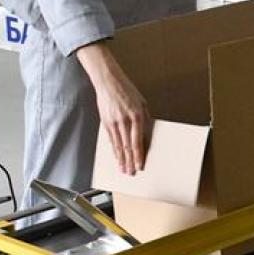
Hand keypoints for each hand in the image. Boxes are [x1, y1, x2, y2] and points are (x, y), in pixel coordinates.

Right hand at [76, 44, 151, 174]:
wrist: (108, 81)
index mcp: (137, 116)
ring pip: (118, 145)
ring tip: (123, 169)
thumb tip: (148, 132)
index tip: (140, 165)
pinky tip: (116, 157)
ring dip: (121, 159)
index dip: (138, 155)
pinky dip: (113, 150)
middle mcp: (125, 121)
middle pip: (127, 146)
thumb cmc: (127, 90)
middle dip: (130, 161)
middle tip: (131, 173)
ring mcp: (114, 122)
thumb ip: (146, 118)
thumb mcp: (142, 102)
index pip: (138, 141)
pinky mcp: (105, 122)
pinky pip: (110, 139)